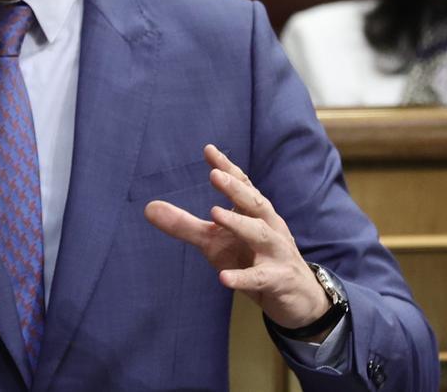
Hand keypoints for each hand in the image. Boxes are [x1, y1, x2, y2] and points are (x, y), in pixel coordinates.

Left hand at [144, 144, 331, 340]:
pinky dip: (243, 277)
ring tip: (214, 213)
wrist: (298, 296)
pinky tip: (224, 278)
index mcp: (255, 213)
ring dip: (239, 223)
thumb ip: (184, 225)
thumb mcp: (214, 242)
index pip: (243, 185)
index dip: (227, 167)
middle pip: (255, 202)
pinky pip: (260, 277)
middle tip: (214, 174)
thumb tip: (148, 207)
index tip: (208, 150)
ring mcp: (277, 253)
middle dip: (235, 188)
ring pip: (261, 234)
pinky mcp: (279, 280)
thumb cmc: (252, 260)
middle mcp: (269, 226)